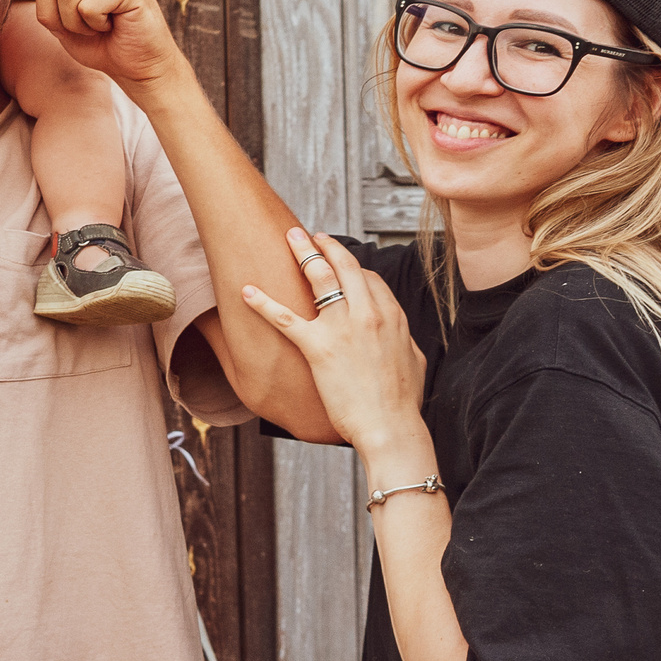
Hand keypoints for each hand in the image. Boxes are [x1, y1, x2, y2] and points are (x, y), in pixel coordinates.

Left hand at [239, 232, 431, 462]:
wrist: (390, 427)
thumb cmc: (402, 402)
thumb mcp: (413, 361)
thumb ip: (403, 339)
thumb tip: (397, 334)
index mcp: (392, 316)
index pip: (368, 278)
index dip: (350, 266)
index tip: (337, 260)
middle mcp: (368, 314)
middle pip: (344, 266)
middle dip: (324, 245)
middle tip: (308, 234)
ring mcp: (342, 328)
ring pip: (319, 278)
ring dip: (302, 254)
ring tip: (288, 239)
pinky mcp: (318, 347)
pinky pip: (285, 318)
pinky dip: (263, 303)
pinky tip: (247, 291)